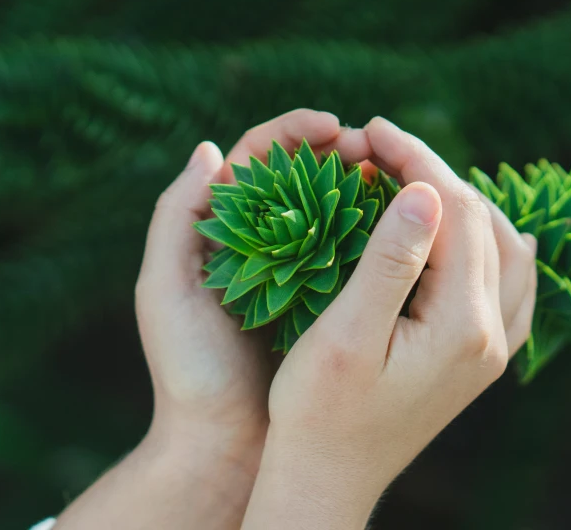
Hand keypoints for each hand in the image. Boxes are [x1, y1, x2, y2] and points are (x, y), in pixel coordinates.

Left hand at [56, 109, 370, 529]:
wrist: (223, 443)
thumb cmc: (188, 370)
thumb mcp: (164, 292)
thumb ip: (175, 218)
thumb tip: (210, 150)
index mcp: (221, 230)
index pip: (259, 159)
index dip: (295, 133)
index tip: (334, 127)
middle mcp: (261, 243)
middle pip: (305, 176)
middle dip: (341, 152)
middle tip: (378, 149)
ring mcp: (298, 272)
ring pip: (336, 212)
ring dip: (366, 188)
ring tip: (398, 176)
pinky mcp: (328, 303)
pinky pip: (357, 256)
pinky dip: (379, 235)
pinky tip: (406, 226)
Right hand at [241, 117, 537, 528]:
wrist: (327, 480)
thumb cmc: (318, 412)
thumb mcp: (344, 335)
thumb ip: (389, 262)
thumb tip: (425, 190)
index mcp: (462, 326)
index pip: (455, 213)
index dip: (415, 160)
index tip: (370, 130)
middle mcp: (492, 336)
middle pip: (483, 223)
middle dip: (434, 174)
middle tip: (377, 147)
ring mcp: (493, 351)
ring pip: (504, 249)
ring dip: (461, 204)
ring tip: (408, 179)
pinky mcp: (479, 360)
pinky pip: (508, 284)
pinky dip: (484, 244)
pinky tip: (462, 233)